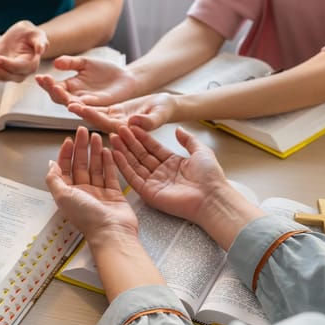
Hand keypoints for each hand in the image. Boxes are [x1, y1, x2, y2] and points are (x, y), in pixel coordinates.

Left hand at [0, 21, 48, 81]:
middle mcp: (19, 73)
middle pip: (5, 75)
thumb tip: (41, 50)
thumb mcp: (38, 35)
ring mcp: (8, 74)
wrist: (22, 36)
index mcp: (30, 65)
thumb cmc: (31, 35)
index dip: (7, 64)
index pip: (18, 68)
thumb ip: (40, 42)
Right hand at [35, 56, 138, 105]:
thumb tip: (56, 63)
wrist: (125, 78)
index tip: (39, 77)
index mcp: (70, 86)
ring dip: (63, 98)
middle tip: (47, 82)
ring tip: (56, 90)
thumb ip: (71, 63)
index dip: (46, 83)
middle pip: (59, 97)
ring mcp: (87, 104)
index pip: (54, 86)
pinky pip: (87, 109)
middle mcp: (75, 97)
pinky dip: (79, 107)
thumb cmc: (105, 71)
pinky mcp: (99, 108)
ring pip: (71, 104)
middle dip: (52, 89)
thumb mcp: (85, 63)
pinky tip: (72, 104)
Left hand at [46, 127, 138, 240]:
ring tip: (97, 136)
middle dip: (81, 147)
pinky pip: (110, 174)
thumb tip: (50, 164)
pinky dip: (109, 162)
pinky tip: (108, 150)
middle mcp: (83, 192)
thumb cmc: (87, 218)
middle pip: (80, 165)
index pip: (65, 169)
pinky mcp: (114, 193)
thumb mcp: (62, 196)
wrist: (111, 231)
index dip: (66, 153)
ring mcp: (99, 192)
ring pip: (96, 167)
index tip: (69, 140)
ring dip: (95, 151)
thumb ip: (54, 179)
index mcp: (68, 193)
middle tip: (84, 131)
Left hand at [68, 93, 177, 132]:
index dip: (95, 117)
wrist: (164, 106)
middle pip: (96, 120)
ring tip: (68, 99)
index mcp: (127, 131)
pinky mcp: (112, 113)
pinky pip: (97, 108)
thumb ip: (148, 121)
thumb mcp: (159, 115)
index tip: (83, 109)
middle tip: (69, 104)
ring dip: (81, 107)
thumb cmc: (165, 111)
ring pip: (94, 113)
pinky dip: (87, 102)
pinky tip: (75, 96)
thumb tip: (135, 122)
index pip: (108, 124)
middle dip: (82, 112)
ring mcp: (113, 120)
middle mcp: (117, 128)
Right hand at [110, 125, 228, 222]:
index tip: (131, 126)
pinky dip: (123, 166)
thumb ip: (188, 140)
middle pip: (141, 154)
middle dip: (129, 142)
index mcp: (173, 162)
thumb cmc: (210, 177)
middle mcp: (161, 172)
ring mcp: (154, 183)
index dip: (142, 137)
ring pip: (134, 164)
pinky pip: (132, 178)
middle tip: (118, 129)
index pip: (152, 147)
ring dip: (123, 151)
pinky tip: (116, 154)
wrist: (211, 197)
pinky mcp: (148, 193)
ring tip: (113, 138)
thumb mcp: (201, 151)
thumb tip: (179, 129)